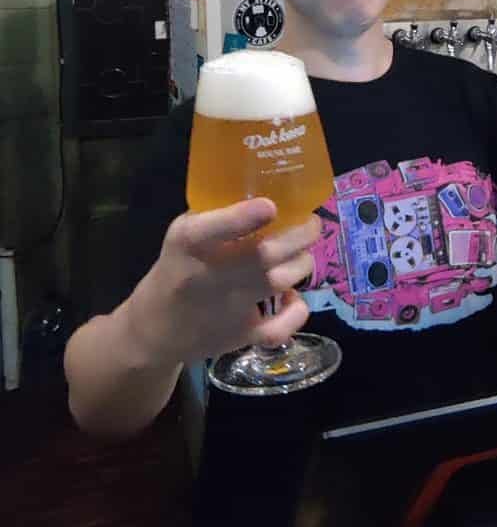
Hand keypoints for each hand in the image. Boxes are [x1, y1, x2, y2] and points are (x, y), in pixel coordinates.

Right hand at [126, 199, 319, 365]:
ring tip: (303, 252)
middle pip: (264, 255)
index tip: (271, 206)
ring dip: (301, 263)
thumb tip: (266, 190)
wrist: (155, 329)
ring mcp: (228, 309)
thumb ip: (218, 214)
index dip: (245, 217)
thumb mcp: (182, 232)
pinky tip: (293, 297)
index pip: (214, 230)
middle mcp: (209, 276)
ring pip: (279, 282)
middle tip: (311, 223)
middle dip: (298, 235)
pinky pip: (280, 328)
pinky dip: (296, 312)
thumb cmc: (176, 268)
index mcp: (189, 244)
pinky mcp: (241, 336)